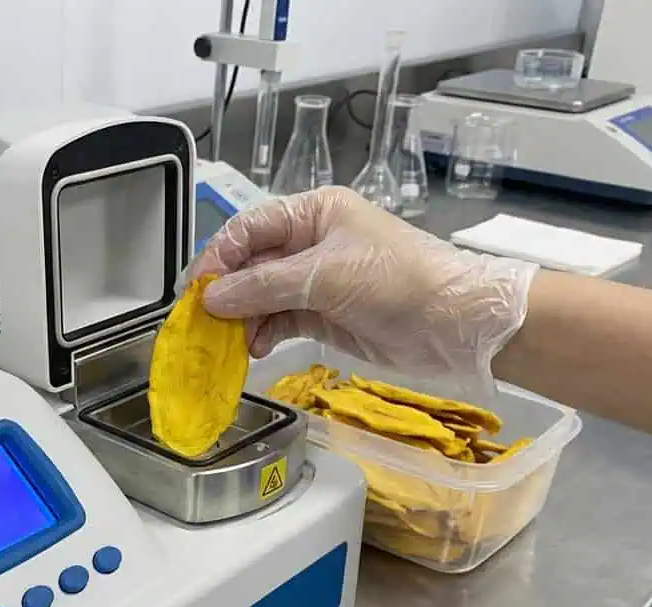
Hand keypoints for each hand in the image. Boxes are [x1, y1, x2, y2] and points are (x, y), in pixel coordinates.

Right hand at [189, 186, 536, 393]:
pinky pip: (278, 321)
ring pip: (261, 296)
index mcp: (313, 213)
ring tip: (226, 342)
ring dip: (241, 319)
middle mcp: (311, 243)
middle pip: (250, 264)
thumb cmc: (401, 281)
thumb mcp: (326, 276)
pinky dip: (262, 334)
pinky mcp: (323, 315)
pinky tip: (252, 348)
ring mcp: (317, 281)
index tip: (195, 289)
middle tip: (200, 321)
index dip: (218, 257)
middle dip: (226, 292)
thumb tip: (212, 298)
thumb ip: (264, 286)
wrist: (456, 324)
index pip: (249, 228)